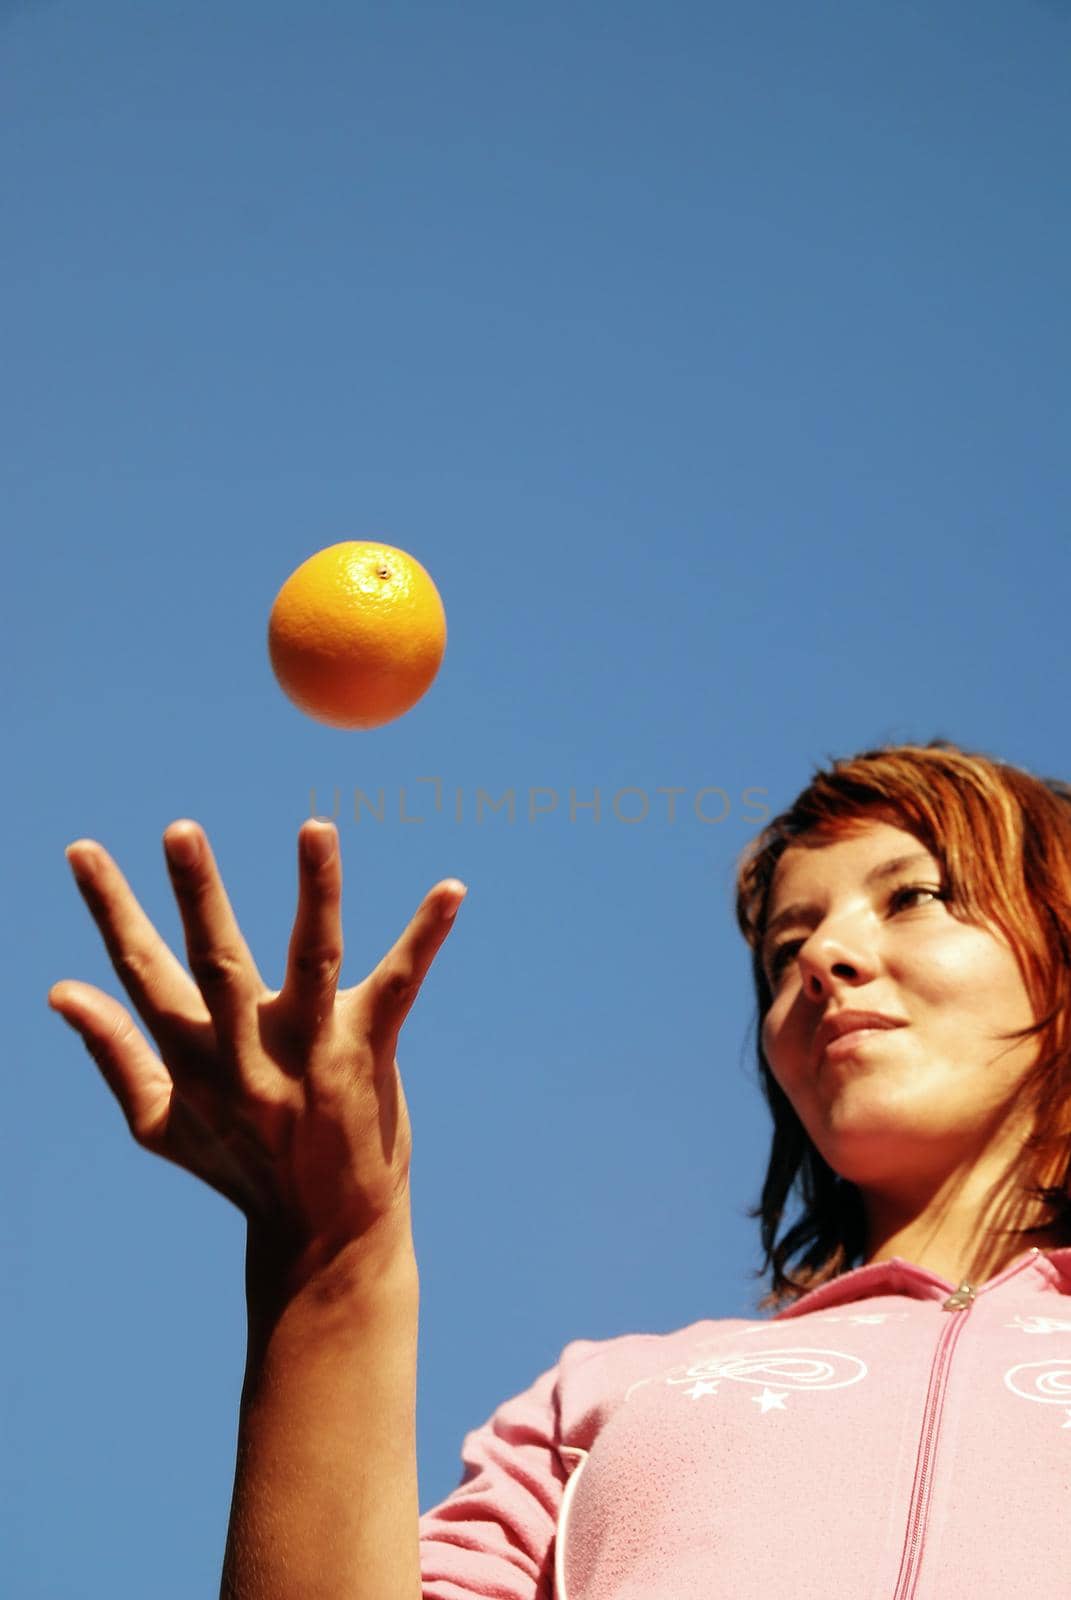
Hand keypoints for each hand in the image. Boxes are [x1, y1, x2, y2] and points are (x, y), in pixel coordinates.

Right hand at [48, 818, 465, 1285]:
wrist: (325, 1238)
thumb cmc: (238, 1166)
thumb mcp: (161, 1123)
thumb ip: (113, 1053)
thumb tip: (59, 990)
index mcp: (193, 1062)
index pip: (142, 973)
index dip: (111, 910)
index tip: (83, 850)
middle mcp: (248, 1056)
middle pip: (217, 963)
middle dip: (198, 896)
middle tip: (180, 830)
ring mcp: (312, 1054)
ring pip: (311, 960)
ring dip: (317, 891)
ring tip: (316, 828)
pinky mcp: (369, 1055)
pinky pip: (399, 986)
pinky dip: (425, 936)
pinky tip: (452, 890)